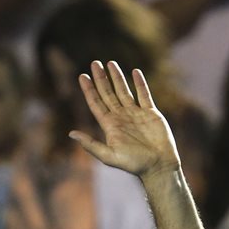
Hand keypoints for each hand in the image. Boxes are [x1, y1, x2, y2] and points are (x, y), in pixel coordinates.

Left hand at [69, 61, 180, 179]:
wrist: (158, 165)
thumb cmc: (134, 164)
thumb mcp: (108, 156)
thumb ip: (90, 144)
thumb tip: (70, 134)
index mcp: (110, 126)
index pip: (96, 103)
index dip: (89, 90)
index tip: (82, 76)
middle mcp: (121, 117)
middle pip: (108, 93)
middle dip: (101, 78)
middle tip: (94, 63)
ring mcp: (136, 114)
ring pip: (124, 91)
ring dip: (117, 77)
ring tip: (111, 63)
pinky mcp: (150, 113)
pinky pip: (144, 94)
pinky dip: (139, 83)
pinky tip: (134, 72)